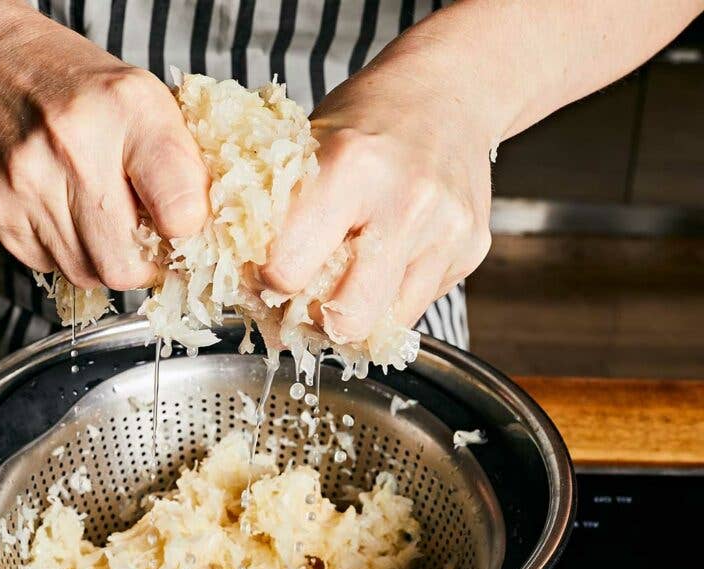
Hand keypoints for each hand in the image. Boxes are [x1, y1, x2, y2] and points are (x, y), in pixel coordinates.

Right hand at [0, 2, 209, 289]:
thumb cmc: (76, 87)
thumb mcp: (147, 102)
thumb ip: (181, 166)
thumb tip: (198, 237)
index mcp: (126, 111)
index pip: (179, 210)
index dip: (185, 232)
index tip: (178, 226)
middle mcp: (70, 147)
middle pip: (122, 265)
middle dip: (138, 263)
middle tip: (139, 238)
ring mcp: (22, 183)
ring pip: (82, 273)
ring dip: (98, 259)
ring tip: (95, 216)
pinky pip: (42, 264)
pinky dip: (59, 250)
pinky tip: (57, 210)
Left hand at [262, 45, 493, 342]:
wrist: (448, 90)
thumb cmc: (362, 123)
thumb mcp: (306, 148)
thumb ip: (280, 216)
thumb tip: (250, 292)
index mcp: (350, 167)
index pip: (288, 270)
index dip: (267, 280)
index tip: (264, 271)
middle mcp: (406, 203)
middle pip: (347, 318)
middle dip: (315, 316)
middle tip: (302, 294)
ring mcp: (446, 231)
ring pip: (383, 326)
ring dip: (352, 315)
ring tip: (339, 283)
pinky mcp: (471, 249)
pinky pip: (414, 309)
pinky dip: (387, 300)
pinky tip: (379, 265)